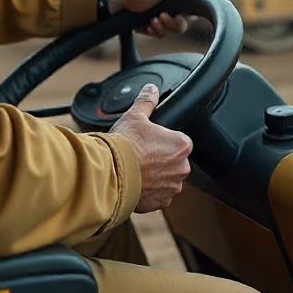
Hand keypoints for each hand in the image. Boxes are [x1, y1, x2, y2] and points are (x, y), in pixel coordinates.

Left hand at [109, 0, 222, 36]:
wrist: (117, 0)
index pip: (200, 3)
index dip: (197, 10)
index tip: (184, 12)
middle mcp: (176, 1)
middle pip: (188, 21)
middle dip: (174, 21)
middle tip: (162, 16)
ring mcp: (165, 13)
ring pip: (176, 30)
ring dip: (163, 27)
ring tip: (153, 19)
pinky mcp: (155, 24)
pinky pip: (163, 34)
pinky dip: (155, 30)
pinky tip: (147, 24)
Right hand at [110, 84, 192, 212]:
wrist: (111, 173)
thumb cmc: (125, 145)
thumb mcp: (135, 116)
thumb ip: (147, 101)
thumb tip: (151, 89)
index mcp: (181, 145)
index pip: (179, 140)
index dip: (163, 139)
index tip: (150, 140)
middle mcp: (182, 168)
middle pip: (174, 160)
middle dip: (160, 158)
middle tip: (141, 153)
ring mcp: (172, 187)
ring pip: (166, 178)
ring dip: (155, 175)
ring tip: (136, 168)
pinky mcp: (160, 203)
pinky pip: (157, 194)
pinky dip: (148, 190)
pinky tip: (135, 181)